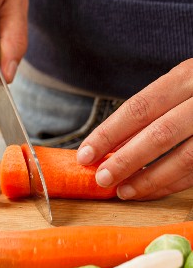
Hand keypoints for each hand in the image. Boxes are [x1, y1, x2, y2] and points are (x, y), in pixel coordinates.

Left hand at [77, 59, 192, 199]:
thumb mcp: (183, 85)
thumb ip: (153, 111)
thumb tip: (110, 146)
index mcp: (187, 76)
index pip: (139, 108)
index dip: (108, 134)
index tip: (85, 154)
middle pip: (159, 134)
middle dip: (126, 161)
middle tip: (101, 179)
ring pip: (185, 158)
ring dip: (150, 179)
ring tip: (123, 191)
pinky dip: (174, 183)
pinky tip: (151, 190)